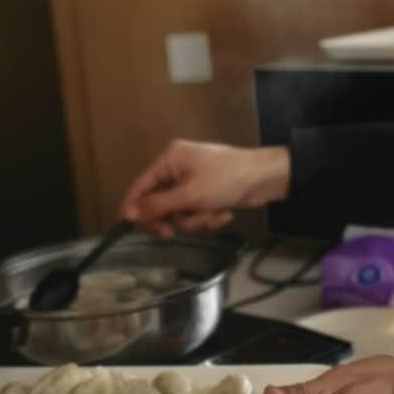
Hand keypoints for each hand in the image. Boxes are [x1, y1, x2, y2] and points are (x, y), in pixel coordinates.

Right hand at [121, 141, 291, 237]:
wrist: (266, 179)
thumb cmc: (225, 180)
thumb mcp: (189, 195)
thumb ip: (156, 205)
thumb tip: (127, 213)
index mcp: (170, 160)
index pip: (141, 185)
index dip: (134, 207)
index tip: (127, 227)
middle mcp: (178, 168)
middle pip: (160, 202)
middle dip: (173, 218)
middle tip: (171, 233)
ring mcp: (194, 182)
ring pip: (180, 212)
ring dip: (196, 219)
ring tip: (212, 214)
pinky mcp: (208, 194)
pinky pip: (197, 212)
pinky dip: (209, 217)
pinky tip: (225, 213)